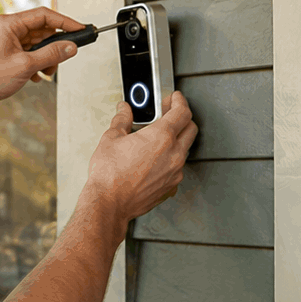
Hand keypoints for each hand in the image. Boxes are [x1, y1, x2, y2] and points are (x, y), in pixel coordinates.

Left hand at [0, 8, 84, 114]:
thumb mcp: (26, 65)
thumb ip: (51, 54)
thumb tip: (70, 47)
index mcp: (8, 24)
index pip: (43, 15)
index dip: (64, 22)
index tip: (80, 29)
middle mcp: (6, 29)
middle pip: (41, 30)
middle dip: (54, 46)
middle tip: (65, 56)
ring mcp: (6, 42)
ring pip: (36, 44)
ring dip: (46, 58)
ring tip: (46, 72)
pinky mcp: (7, 54)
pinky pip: (29, 53)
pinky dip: (36, 64)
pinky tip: (35, 77)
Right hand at [83, 93, 196, 223]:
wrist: (109, 203)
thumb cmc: (109, 175)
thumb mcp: (111, 139)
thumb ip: (122, 120)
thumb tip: (124, 110)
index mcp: (161, 136)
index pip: (182, 111)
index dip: (179, 101)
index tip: (175, 98)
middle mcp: (173, 153)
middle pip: (191, 128)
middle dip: (183, 118)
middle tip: (169, 114)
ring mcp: (175, 171)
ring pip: (185, 148)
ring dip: (177, 139)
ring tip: (159, 137)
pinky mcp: (171, 185)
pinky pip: (177, 167)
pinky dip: (171, 158)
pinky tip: (156, 158)